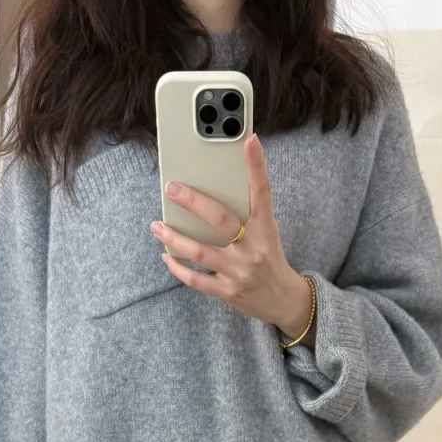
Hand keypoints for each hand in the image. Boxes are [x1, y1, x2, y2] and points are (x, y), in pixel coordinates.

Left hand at [150, 134, 315, 343]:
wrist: (284, 301)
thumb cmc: (270, 260)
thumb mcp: (267, 233)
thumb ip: (247, 214)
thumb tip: (214, 192)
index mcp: (265, 229)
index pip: (262, 192)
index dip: (256, 166)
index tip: (249, 140)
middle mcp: (253, 249)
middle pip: (221, 220)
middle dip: (194, 202)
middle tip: (172, 189)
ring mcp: (239, 272)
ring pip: (200, 252)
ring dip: (174, 238)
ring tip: (157, 225)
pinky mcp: (228, 292)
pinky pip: (196, 279)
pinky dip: (178, 268)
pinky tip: (167, 256)